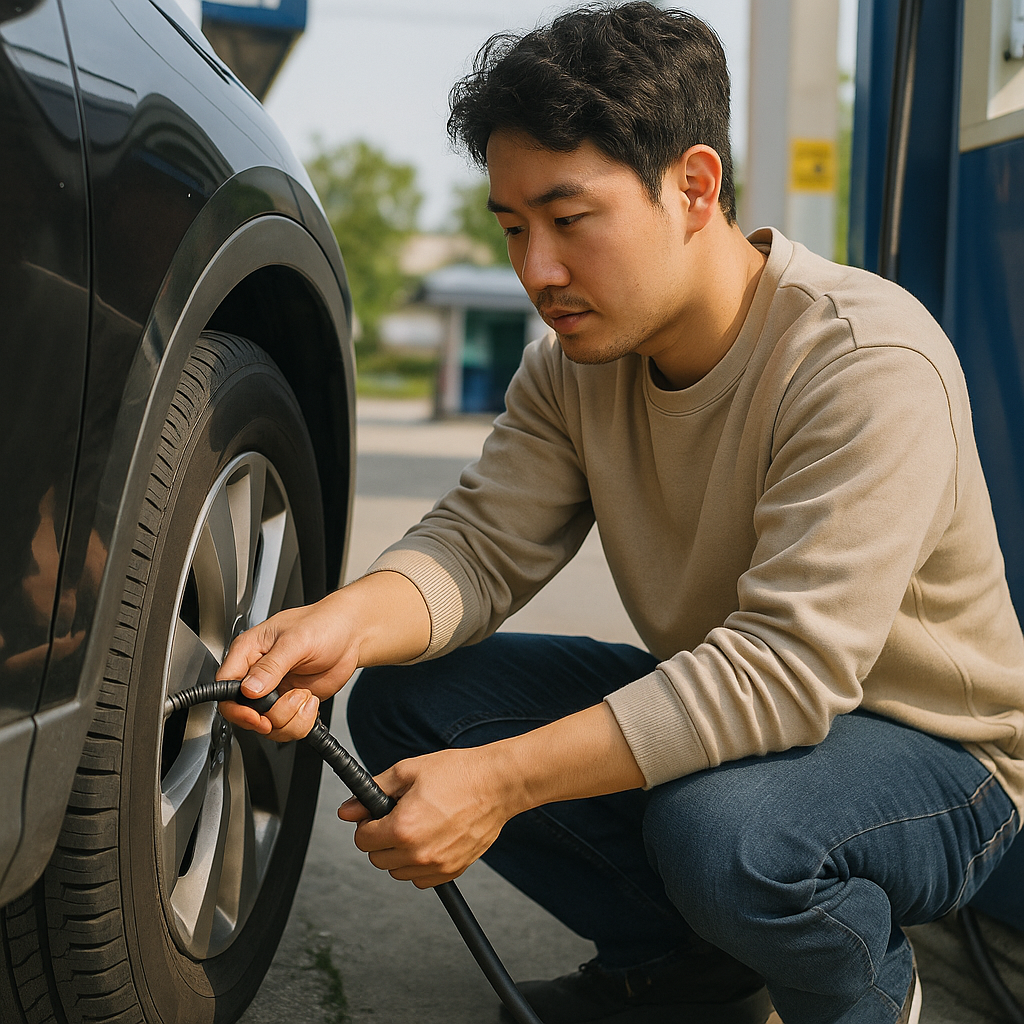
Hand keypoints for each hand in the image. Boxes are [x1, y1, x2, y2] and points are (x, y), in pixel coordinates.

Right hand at [216, 571, 430, 741]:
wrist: (350, 635)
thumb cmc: (323, 624)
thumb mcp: (296, 641)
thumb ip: (272, 665)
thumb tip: (250, 688)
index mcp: (248, 652)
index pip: (225, 686)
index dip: (236, 707)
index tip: (257, 715)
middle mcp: (257, 674)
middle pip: (244, 714)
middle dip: (270, 716)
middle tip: (292, 701)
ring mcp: (274, 691)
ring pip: (267, 725)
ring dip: (290, 718)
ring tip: (305, 696)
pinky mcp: (291, 703)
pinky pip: (287, 727)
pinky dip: (302, 722)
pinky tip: (310, 701)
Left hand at [339, 746, 523, 888]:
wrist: (497, 784)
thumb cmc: (458, 773)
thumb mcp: (408, 771)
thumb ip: (373, 791)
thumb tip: (347, 810)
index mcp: (402, 827)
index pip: (363, 840)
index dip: (367, 823)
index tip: (378, 814)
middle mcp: (418, 853)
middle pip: (377, 859)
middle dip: (381, 838)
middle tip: (399, 816)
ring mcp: (437, 865)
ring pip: (398, 872)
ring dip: (399, 854)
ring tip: (417, 826)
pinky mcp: (453, 870)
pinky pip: (421, 879)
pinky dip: (419, 865)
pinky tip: (430, 839)